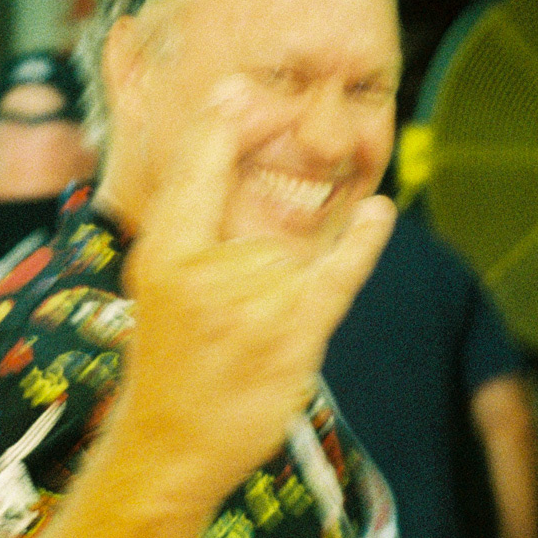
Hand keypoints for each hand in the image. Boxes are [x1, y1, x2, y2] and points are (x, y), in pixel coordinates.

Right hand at [120, 80, 395, 506]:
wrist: (169, 447)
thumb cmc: (168, 361)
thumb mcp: (160, 281)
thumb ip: (194, 218)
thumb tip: (231, 130)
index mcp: (163, 249)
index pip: (200, 164)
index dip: (225, 123)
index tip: (245, 90)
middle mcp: (205, 268)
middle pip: (265, 218)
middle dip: (265, 253)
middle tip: (230, 315)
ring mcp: (253, 301)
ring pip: (297, 254)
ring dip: (288, 286)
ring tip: (248, 338)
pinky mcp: (293, 332)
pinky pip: (338, 273)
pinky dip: (363, 243)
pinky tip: (378, 214)